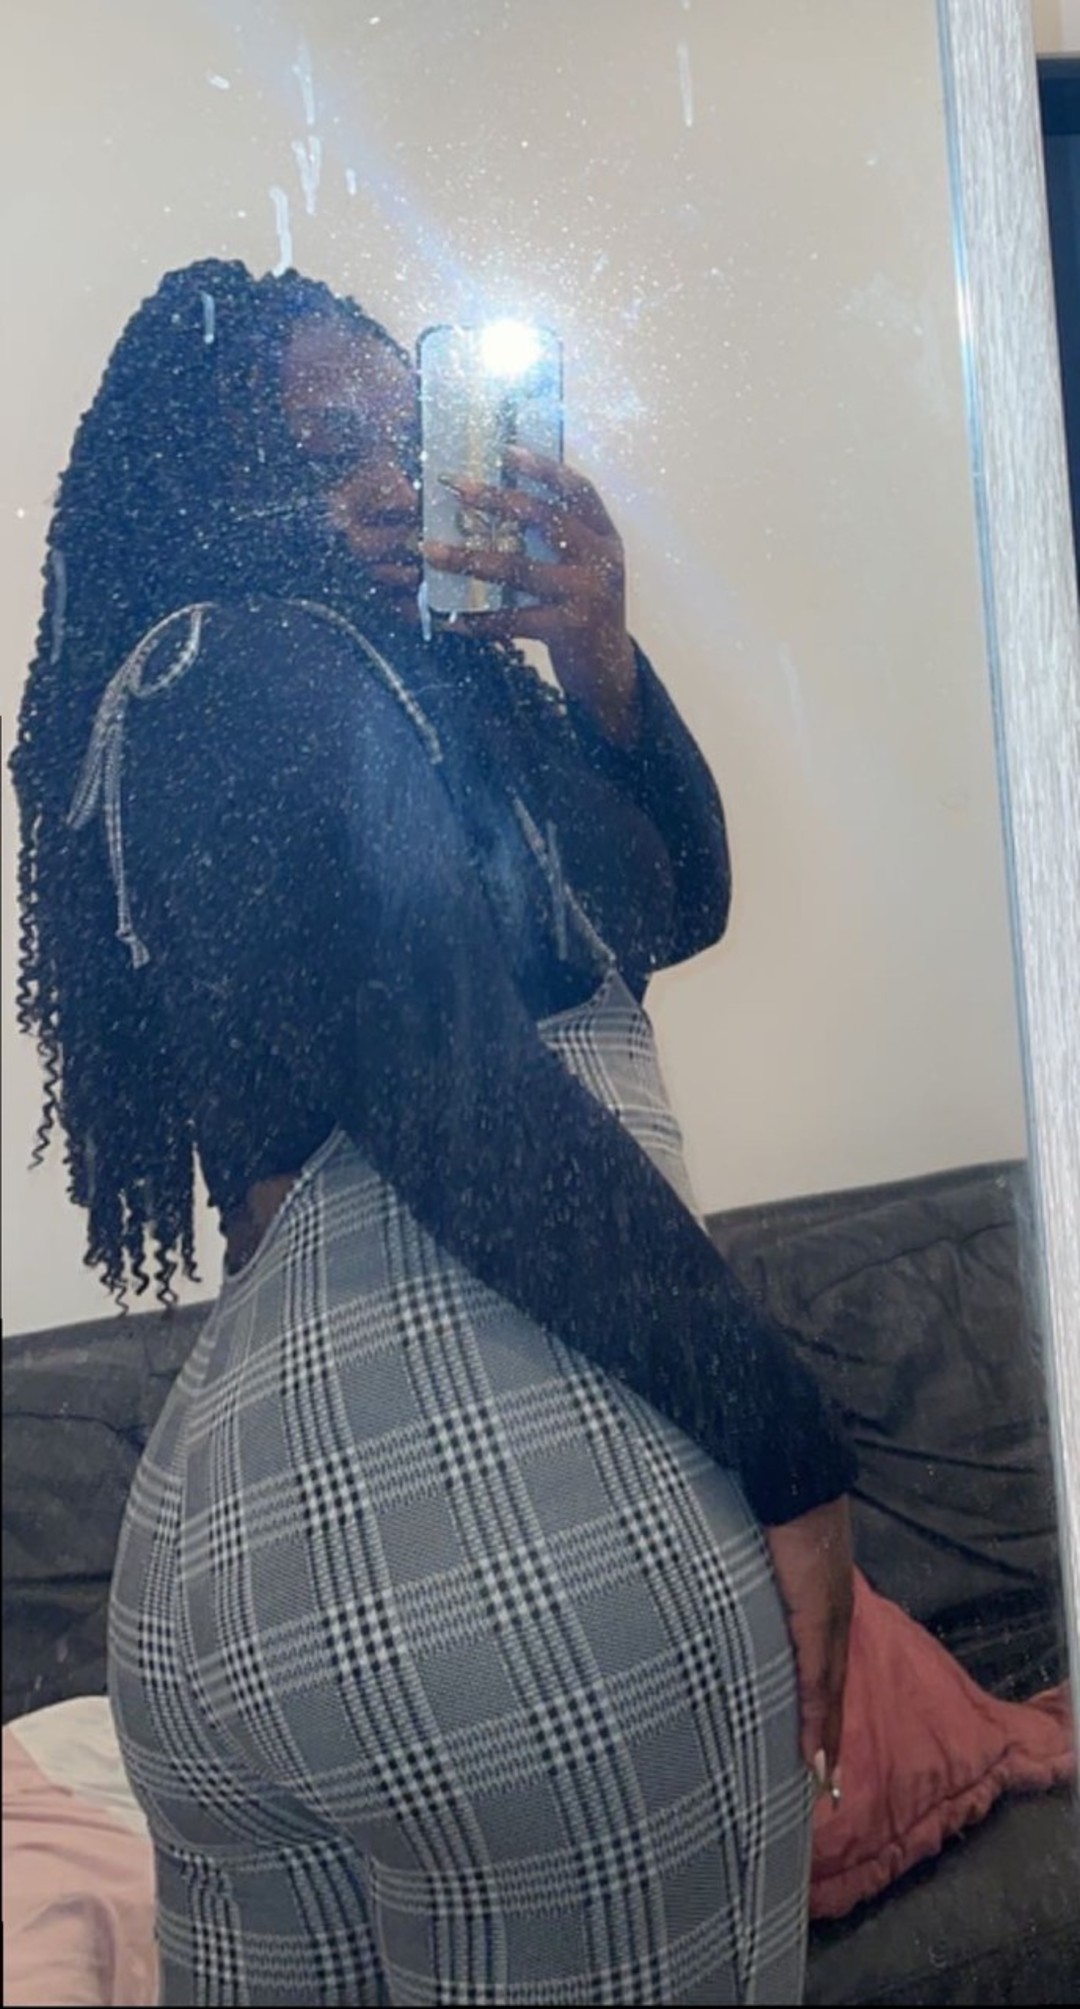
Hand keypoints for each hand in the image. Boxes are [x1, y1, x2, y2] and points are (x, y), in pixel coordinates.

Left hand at [423, 446, 638, 743]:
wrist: (609, 674)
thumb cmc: (585, 612)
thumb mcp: (584, 569)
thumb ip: (559, 539)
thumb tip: (500, 501)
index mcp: (605, 537)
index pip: (578, 491)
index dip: (543, 468)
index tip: (506, 450)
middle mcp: (603, 560)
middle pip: (545, 519)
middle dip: (496, 499)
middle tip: (457, 488)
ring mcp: (588, 594)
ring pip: (518, 568)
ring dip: (469, 557)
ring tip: (431, 550)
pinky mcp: (569, 629)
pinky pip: (512, 618)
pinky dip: (476, 619)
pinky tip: (448, 617)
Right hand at [764, 1496, 853, 1794]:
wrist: (795, 1472)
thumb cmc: (775, 1499)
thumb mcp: (772, 1543)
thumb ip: (763, 1569)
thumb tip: (739, 1579)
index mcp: (823, 1596)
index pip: (825, 1660)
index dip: (823, 1702)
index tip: (821, 1741)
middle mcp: (833, 1613)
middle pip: (833, 1687)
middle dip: (829, 1735)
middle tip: (826, 1784)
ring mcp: (827, 1618)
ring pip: (828, 1692)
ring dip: (825, 1738)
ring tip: (822, 1781)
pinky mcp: (816, 1618)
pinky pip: (816, 1679)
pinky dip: (816, 1718)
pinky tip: (814, 1753)